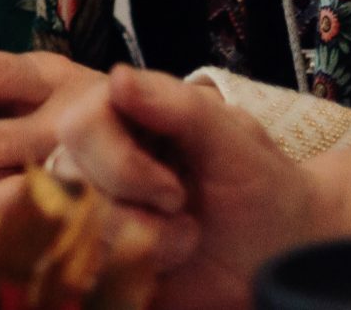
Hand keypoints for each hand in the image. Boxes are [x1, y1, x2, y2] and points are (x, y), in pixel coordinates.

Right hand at [50, 66, 336, 309]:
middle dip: (135, 207)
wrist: (282, 254)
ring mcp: (100, 208)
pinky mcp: (103, 256)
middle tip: (182, 209)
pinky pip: (89, 269)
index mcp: (126, 116)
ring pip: (80, 229)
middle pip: (68, 179)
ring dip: (145, 245)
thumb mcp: (234, 141)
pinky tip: (169, 266)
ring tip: (188, 240)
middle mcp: (100, 159)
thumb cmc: (262, 186)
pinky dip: (133, 274)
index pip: (79, 125)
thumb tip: (118, 77)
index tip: (173, 189)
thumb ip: (179, 107)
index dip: (119, 162)